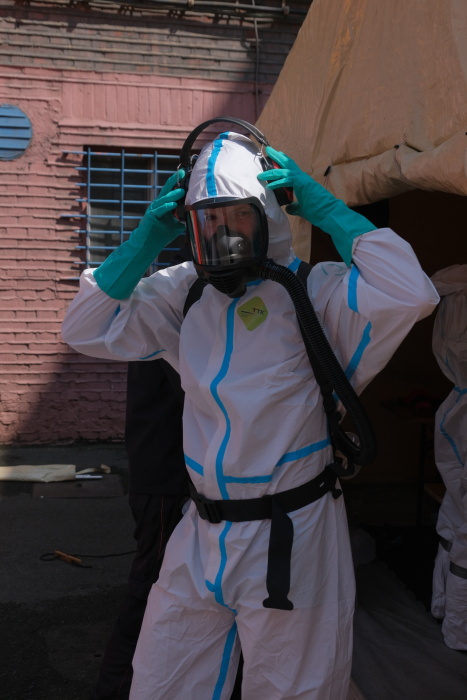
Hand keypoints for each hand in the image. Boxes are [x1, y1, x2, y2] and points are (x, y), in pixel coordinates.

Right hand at [93, 170, 186, 298]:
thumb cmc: (160, 235)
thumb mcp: (176, 226)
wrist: (147, 245)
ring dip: (172, 194)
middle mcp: (158, 205)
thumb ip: (184, 220)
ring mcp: (153, 210)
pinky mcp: (150, 217)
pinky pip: (159, 210)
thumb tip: (197, 217)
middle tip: (183, 172)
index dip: (178, 182)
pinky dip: (166, 207)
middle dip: (174, 181)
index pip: (172, 191)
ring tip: (181, 190)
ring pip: (163, 199)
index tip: (186, 173)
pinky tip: (173, 204)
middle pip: (167, 190)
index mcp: (164, 205)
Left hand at [258, 147, 337, 224]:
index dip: (283, 163)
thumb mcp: (302, 209)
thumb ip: (294, 207)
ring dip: (273, 168)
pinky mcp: (302, 184)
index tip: (275, 157)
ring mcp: (302, 180)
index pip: (291, 169)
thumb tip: (288, 208)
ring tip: (262, 168)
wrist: (329, 212)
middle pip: (287, 163)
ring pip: (285, 169)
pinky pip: (287, 181)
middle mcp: (302, 178)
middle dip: (277, 157)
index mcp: (302, 182)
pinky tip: (269, 186)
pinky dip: (278, 182)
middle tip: (268, 150)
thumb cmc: (318, 211)